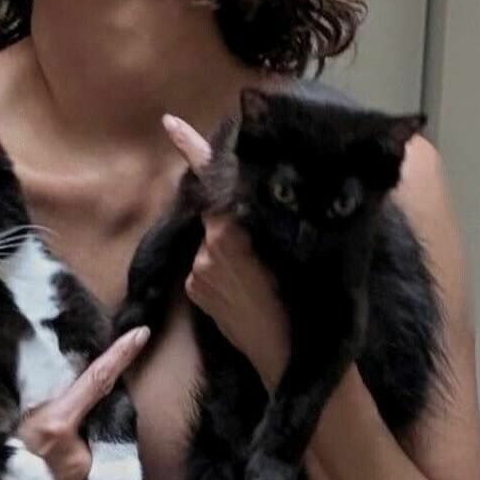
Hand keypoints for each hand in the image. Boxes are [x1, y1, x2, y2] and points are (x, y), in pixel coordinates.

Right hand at [0, 325, 152, 479]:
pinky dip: (61, 476)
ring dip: (67, 450)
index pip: (96, 383)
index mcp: (54, 427)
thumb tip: (11, 368)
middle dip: (73, 418)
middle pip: (88, 422)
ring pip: (83, 454)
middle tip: (40, 426)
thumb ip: (5, 394)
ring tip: (31, 460)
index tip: (141, 334)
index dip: (121, 355)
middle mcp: (76, 458)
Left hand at [162, 112, 290, 384]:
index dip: (192, 148)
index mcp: (233, 229)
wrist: (289, 356)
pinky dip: (222, 271)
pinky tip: (247, 290)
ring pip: (212, 244)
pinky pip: (205, 269)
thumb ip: (281, 217)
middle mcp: (209, 246)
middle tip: (259, 245)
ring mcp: (197, 271)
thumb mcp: (304, 248)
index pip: (210, 180)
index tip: (171, 123)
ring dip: (230, 250)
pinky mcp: (193, 291)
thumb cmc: (309, 300)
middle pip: (217, 215)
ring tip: (261, 277)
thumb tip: (272, 196)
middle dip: (233, 219)